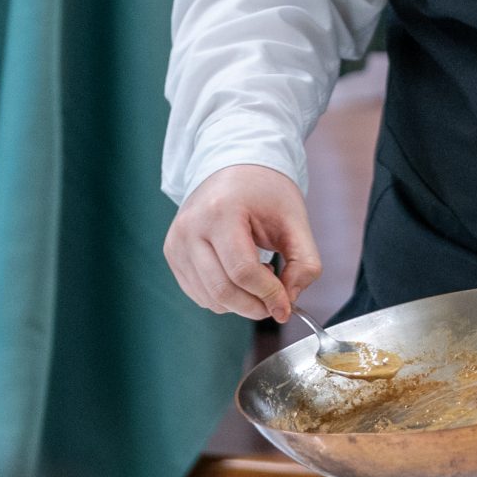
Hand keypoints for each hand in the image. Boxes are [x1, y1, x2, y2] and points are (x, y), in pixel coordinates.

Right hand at [165, 166, 321, 322]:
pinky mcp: (172, 253)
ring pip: (210, 299)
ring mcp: (176, 242)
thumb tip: (289, 301)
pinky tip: (237, 275)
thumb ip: (304, 264)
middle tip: (276, 302)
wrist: (232, 170)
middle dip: (254, 306)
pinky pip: (199, 294)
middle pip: (222, 290)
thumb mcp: (296, 222)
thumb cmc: (264, 193)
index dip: (269, 295)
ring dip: (240, 302)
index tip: (286, 305)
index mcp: (221, 211)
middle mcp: (190, 227)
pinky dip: (224, 298)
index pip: (243, 271)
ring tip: (258, 276)